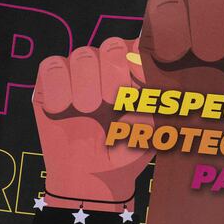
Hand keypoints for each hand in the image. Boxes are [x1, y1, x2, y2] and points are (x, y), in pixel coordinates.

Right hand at [32, 37, 153, 211]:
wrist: (92, 176)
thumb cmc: (126, 149)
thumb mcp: (153, 126)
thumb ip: (162, 99)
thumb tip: (173, 78)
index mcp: (136, 69)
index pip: (141, 46)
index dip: (141, 62)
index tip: (140, 88)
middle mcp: (107, 63)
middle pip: (111, 47)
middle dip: (114, 77)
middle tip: (111, 105)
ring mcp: (79, 70)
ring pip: (82, 55)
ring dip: (86, 86)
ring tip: (88, 112)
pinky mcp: (50, 80)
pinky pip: (52, 66)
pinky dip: (59, 89)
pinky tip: (64, 110)